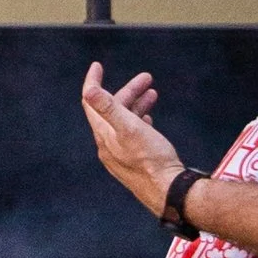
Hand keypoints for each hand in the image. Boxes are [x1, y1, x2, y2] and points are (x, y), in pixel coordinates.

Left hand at [81, 62, 181, 216]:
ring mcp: (121, 154)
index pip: (91, 103)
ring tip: (153, 93)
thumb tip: (89, 90)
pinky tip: (149, 119)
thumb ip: (109, 109)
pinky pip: (132, 135)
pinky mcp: (134, 161)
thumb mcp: (130, 129)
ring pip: (124, 122)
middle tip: (147, 78)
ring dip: (136, 104)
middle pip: (112, 110)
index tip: (97, 66)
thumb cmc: (151, 160)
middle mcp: (108, 145)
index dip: (93, 82)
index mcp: (104, 136)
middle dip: (128, 91)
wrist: (168, 191)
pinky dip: (139, 121)